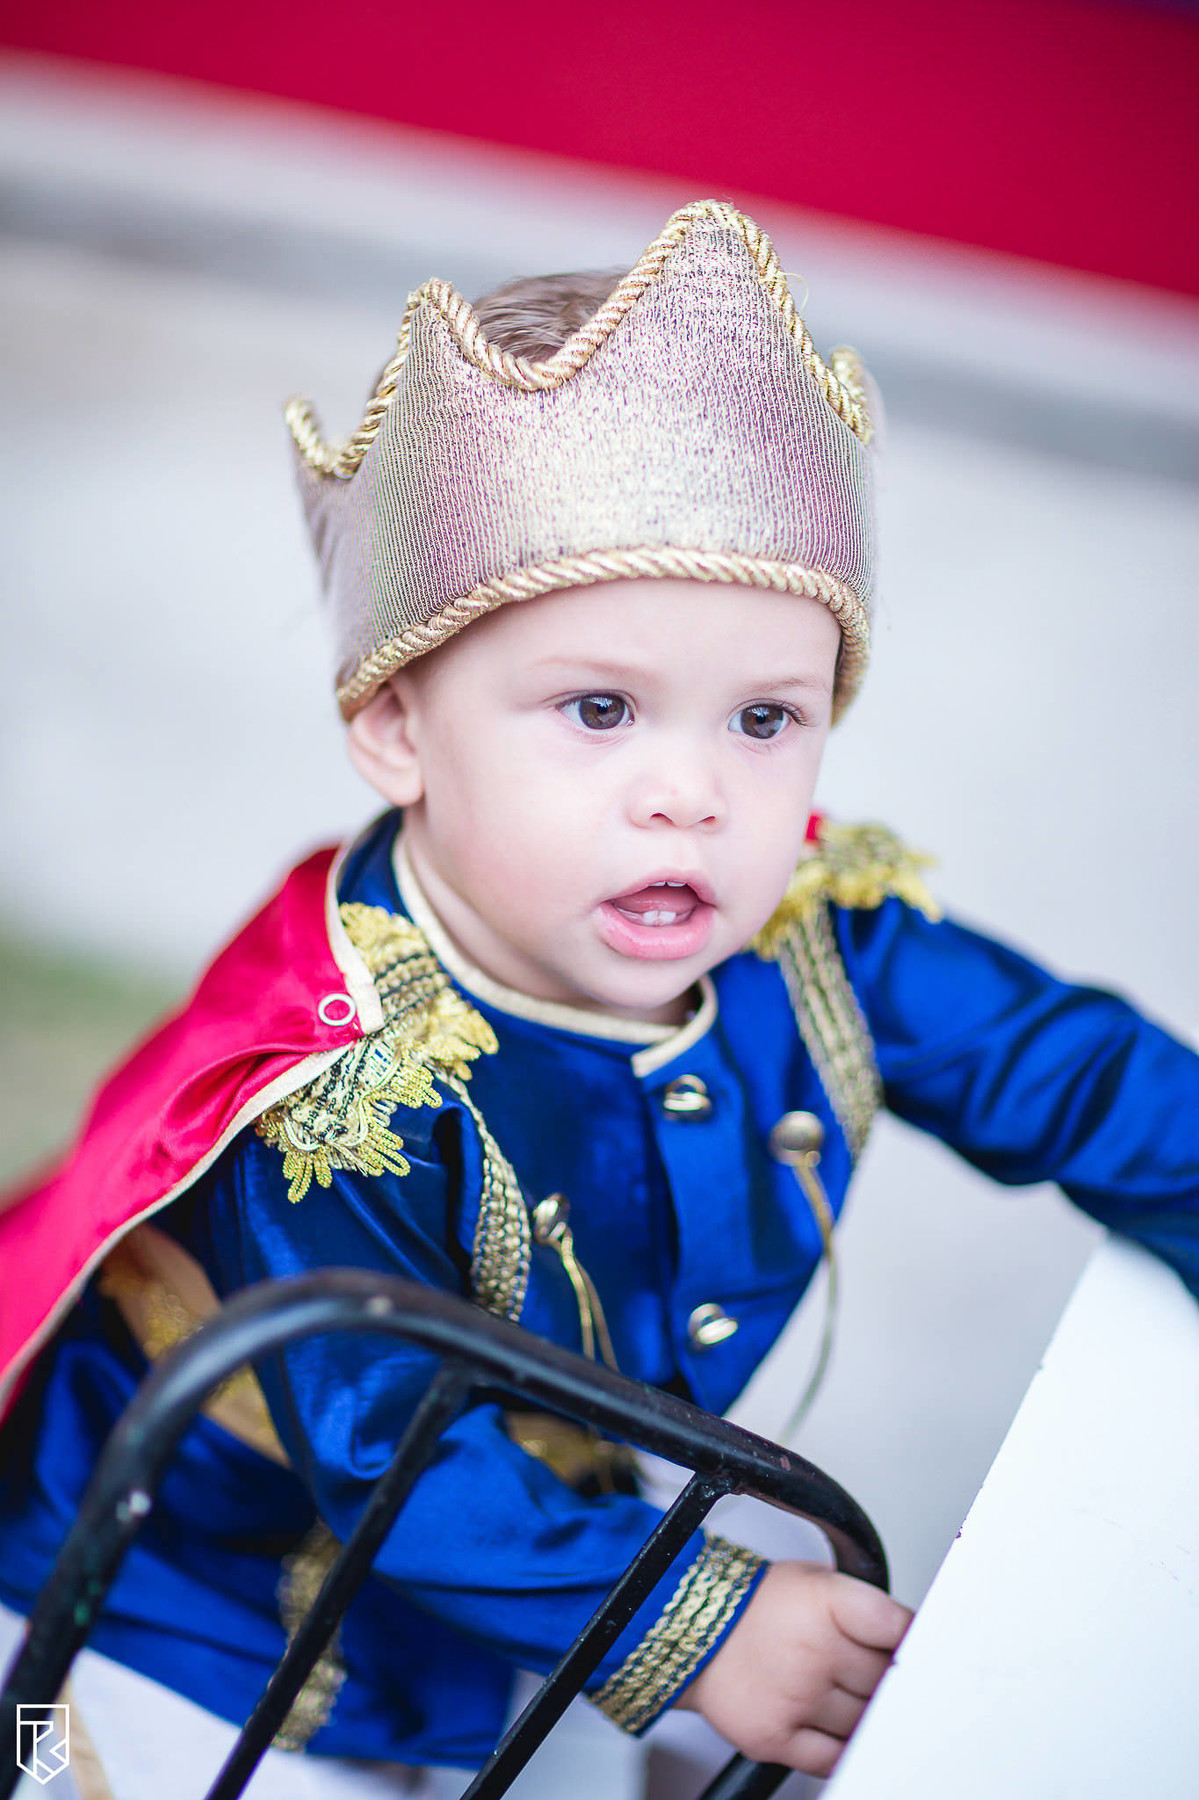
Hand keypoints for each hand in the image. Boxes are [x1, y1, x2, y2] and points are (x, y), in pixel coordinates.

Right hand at [675, 1559, 911, 1776]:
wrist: (693, 1631)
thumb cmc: (756, 1606)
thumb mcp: (815, 1581)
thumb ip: (863, 1607)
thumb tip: (911, 1637)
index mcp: (825, 1603)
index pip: (897, 1627)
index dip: (914, 1640)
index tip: (917, 1646)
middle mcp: (813, 1650)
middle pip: (886, 1678)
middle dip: (888, 1675)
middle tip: (871, 1666)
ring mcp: (796, 1697)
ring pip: (865, 1719)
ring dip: (867, 1711)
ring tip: (843, 1689)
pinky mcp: (776, 1738)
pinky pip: (834, 1757)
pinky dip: (847, 1748)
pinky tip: (840, 1728)